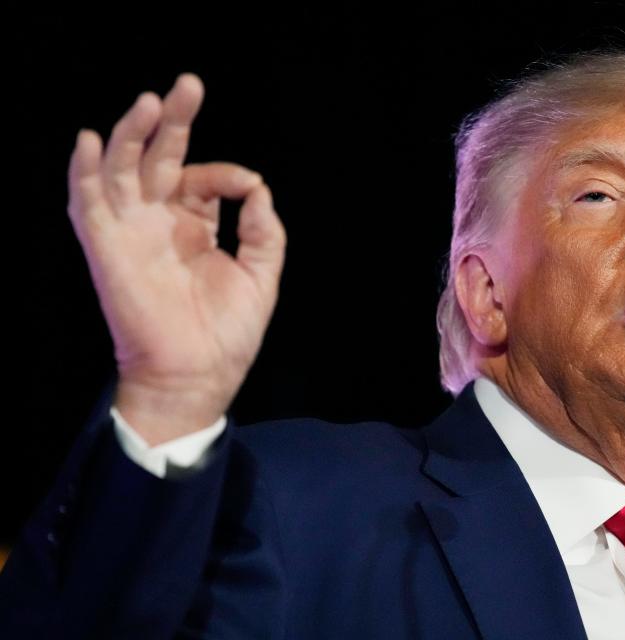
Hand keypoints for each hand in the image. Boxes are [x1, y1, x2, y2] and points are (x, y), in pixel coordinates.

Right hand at [67, 73, 285, 445]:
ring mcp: (130, 232)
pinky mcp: (106, 248)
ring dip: (132, 134)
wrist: (196, 376)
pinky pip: (87, 203)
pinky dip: (84, 172)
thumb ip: (262, 230)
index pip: (201, 179)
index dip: (225, 173)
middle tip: (188, 85)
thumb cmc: (227, 334)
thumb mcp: (260, 275)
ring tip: (149, 102)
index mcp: (193, 227)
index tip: (246, 186)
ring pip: (121, 169)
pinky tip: (91, 141)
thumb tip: (256, 186)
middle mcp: (158, 223)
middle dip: (173, 121)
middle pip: (159, 158)